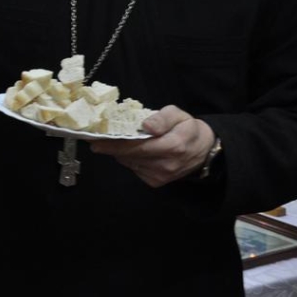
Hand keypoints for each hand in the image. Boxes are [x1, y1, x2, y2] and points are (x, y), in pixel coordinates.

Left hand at [88, 106, 214, 187]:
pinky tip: (129, 150)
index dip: (115, 143)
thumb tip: (147, 125)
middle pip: (130, 156)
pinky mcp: (155, 181)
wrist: (203, 152)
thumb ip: (163, 118)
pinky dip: (127, 158)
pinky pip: (134, 168)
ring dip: (118, 152)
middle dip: (110, 147)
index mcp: (173, 146)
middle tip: (93, 139)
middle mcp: (166, 164)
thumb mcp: (179, 115)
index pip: (138, 146)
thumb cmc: (188, 129)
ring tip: (108, 140)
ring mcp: (160, 176)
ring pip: (129, 162)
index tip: (95, 140)